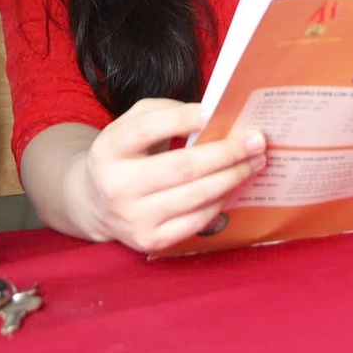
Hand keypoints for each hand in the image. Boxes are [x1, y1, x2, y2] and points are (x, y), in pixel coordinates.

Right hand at [70, 99, 267, 251]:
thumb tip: (212, 116)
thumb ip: (164, 112)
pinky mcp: (150, 240)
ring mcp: (133, 218)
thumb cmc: (125, 154)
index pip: (147, 129)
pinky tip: (234, 185)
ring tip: (256, 162)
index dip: (181, 119)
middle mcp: (117, 186)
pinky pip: (196, 221)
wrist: (95, 203)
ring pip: (195, 196)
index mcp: (109, 149)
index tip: (214, 112)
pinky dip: (220, 201)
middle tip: (257, 141)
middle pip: (182, 167)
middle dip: (227, 152)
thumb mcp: (131, 124)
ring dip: (233, 177)